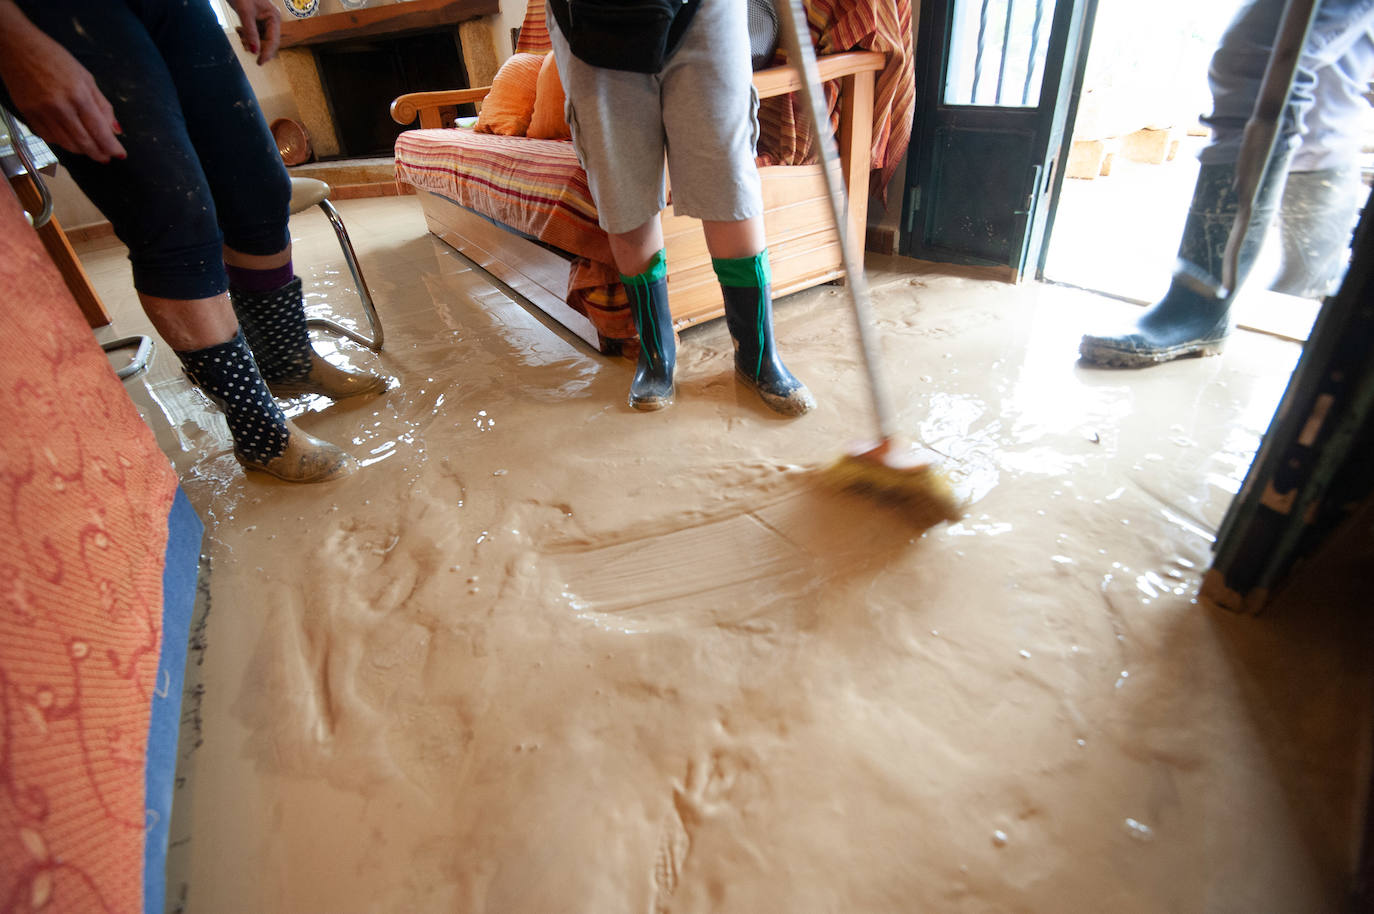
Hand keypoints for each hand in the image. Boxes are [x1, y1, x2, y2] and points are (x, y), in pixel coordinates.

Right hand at [0, 7, 125, 162]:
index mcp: (78, 96)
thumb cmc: (55, 58)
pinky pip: (49, 138)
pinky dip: (63, 143)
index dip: (112, 147)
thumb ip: (102, 106)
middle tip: (106, 157)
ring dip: (82, 151)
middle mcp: (60, 108)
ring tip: (91, 149)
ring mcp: (42, 113)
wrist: (18, 48)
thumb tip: (115, 130)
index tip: (120, 155)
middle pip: (84, 142)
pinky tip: (70, 139)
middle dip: (98, 153)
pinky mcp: (28, 116)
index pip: (99, 130)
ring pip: (66, 144)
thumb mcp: (86, 78)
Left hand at [229, 0, 281, 64]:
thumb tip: (255, 51)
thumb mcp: (245, 13)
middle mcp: (271, 20)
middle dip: (260, 47)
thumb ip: (250, 32)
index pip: (273, 40)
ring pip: (261, 39)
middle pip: (269, 41)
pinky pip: (254, 34)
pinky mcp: (256, 20)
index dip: (267, 52)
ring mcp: (264, 20)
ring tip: (242, 36)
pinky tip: (241, 32)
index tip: (260, 62)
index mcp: (274, 17)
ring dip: (252, 42)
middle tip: (252, 55)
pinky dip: (248, 37)